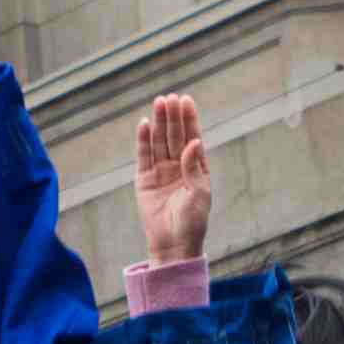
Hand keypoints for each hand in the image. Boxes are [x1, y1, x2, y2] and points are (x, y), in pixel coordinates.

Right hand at [132, 93, 212, 272]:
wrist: (174, 245)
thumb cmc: (193, 222)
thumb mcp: (200, 194)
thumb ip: (194, 167)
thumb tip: (194, 142)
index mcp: (196, 168)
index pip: (192, 138)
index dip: (189, 120)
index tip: (186, 101)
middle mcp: (178, 166)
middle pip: (175, 136)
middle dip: (173, 117)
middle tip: (170, 98)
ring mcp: (160, 172)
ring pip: (159, 142)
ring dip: (159, 123)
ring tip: (158, 103)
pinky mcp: (144, 180)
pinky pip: (144, 156)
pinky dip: (143, 141)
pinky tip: (144, 124)